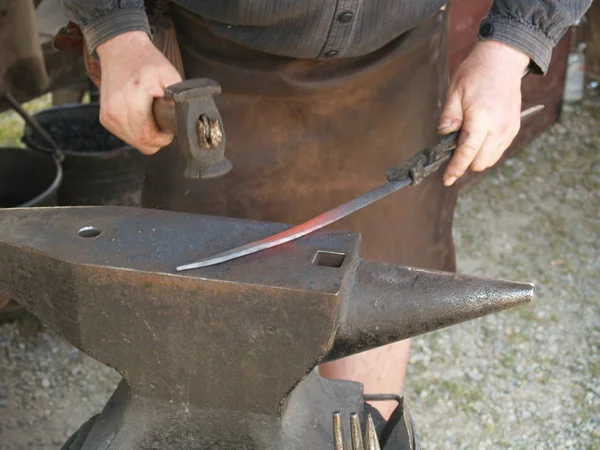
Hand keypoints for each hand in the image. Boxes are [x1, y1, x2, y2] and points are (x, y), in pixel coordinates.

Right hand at [96, 31, 182, 154]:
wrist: (120, 50)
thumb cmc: (147, 62)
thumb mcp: (169, 74)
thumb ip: (178, 99)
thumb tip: (182, 119)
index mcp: (133, 98)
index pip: (148, 136)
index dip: (164, 138)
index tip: (169, 128)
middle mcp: (116, 109)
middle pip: (142, 143)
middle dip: (157, 139)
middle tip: (163, 123)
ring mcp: (108, 115)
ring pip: (134, 142)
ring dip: (147, 136)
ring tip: (152, 118)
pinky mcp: (105, 118)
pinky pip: (125, 136)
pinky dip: (136, 132)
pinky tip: (140, 117)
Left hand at [438, 41, 529, 185]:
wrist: (504, 60)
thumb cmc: (477, 73)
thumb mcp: (455, 91)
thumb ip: (448, 117)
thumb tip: (443, 136)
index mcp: (481, 118)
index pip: (467, 152)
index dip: (455, 168)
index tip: (446, 179)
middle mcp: (498, 127)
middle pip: (480, 162)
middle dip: (464, 163)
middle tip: (452, 151)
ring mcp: (509, 129)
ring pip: (490, 159)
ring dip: (476, 158)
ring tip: (465, 141)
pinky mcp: (513, 128)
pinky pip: (498, 150)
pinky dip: (486, 151)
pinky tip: (478, 137)